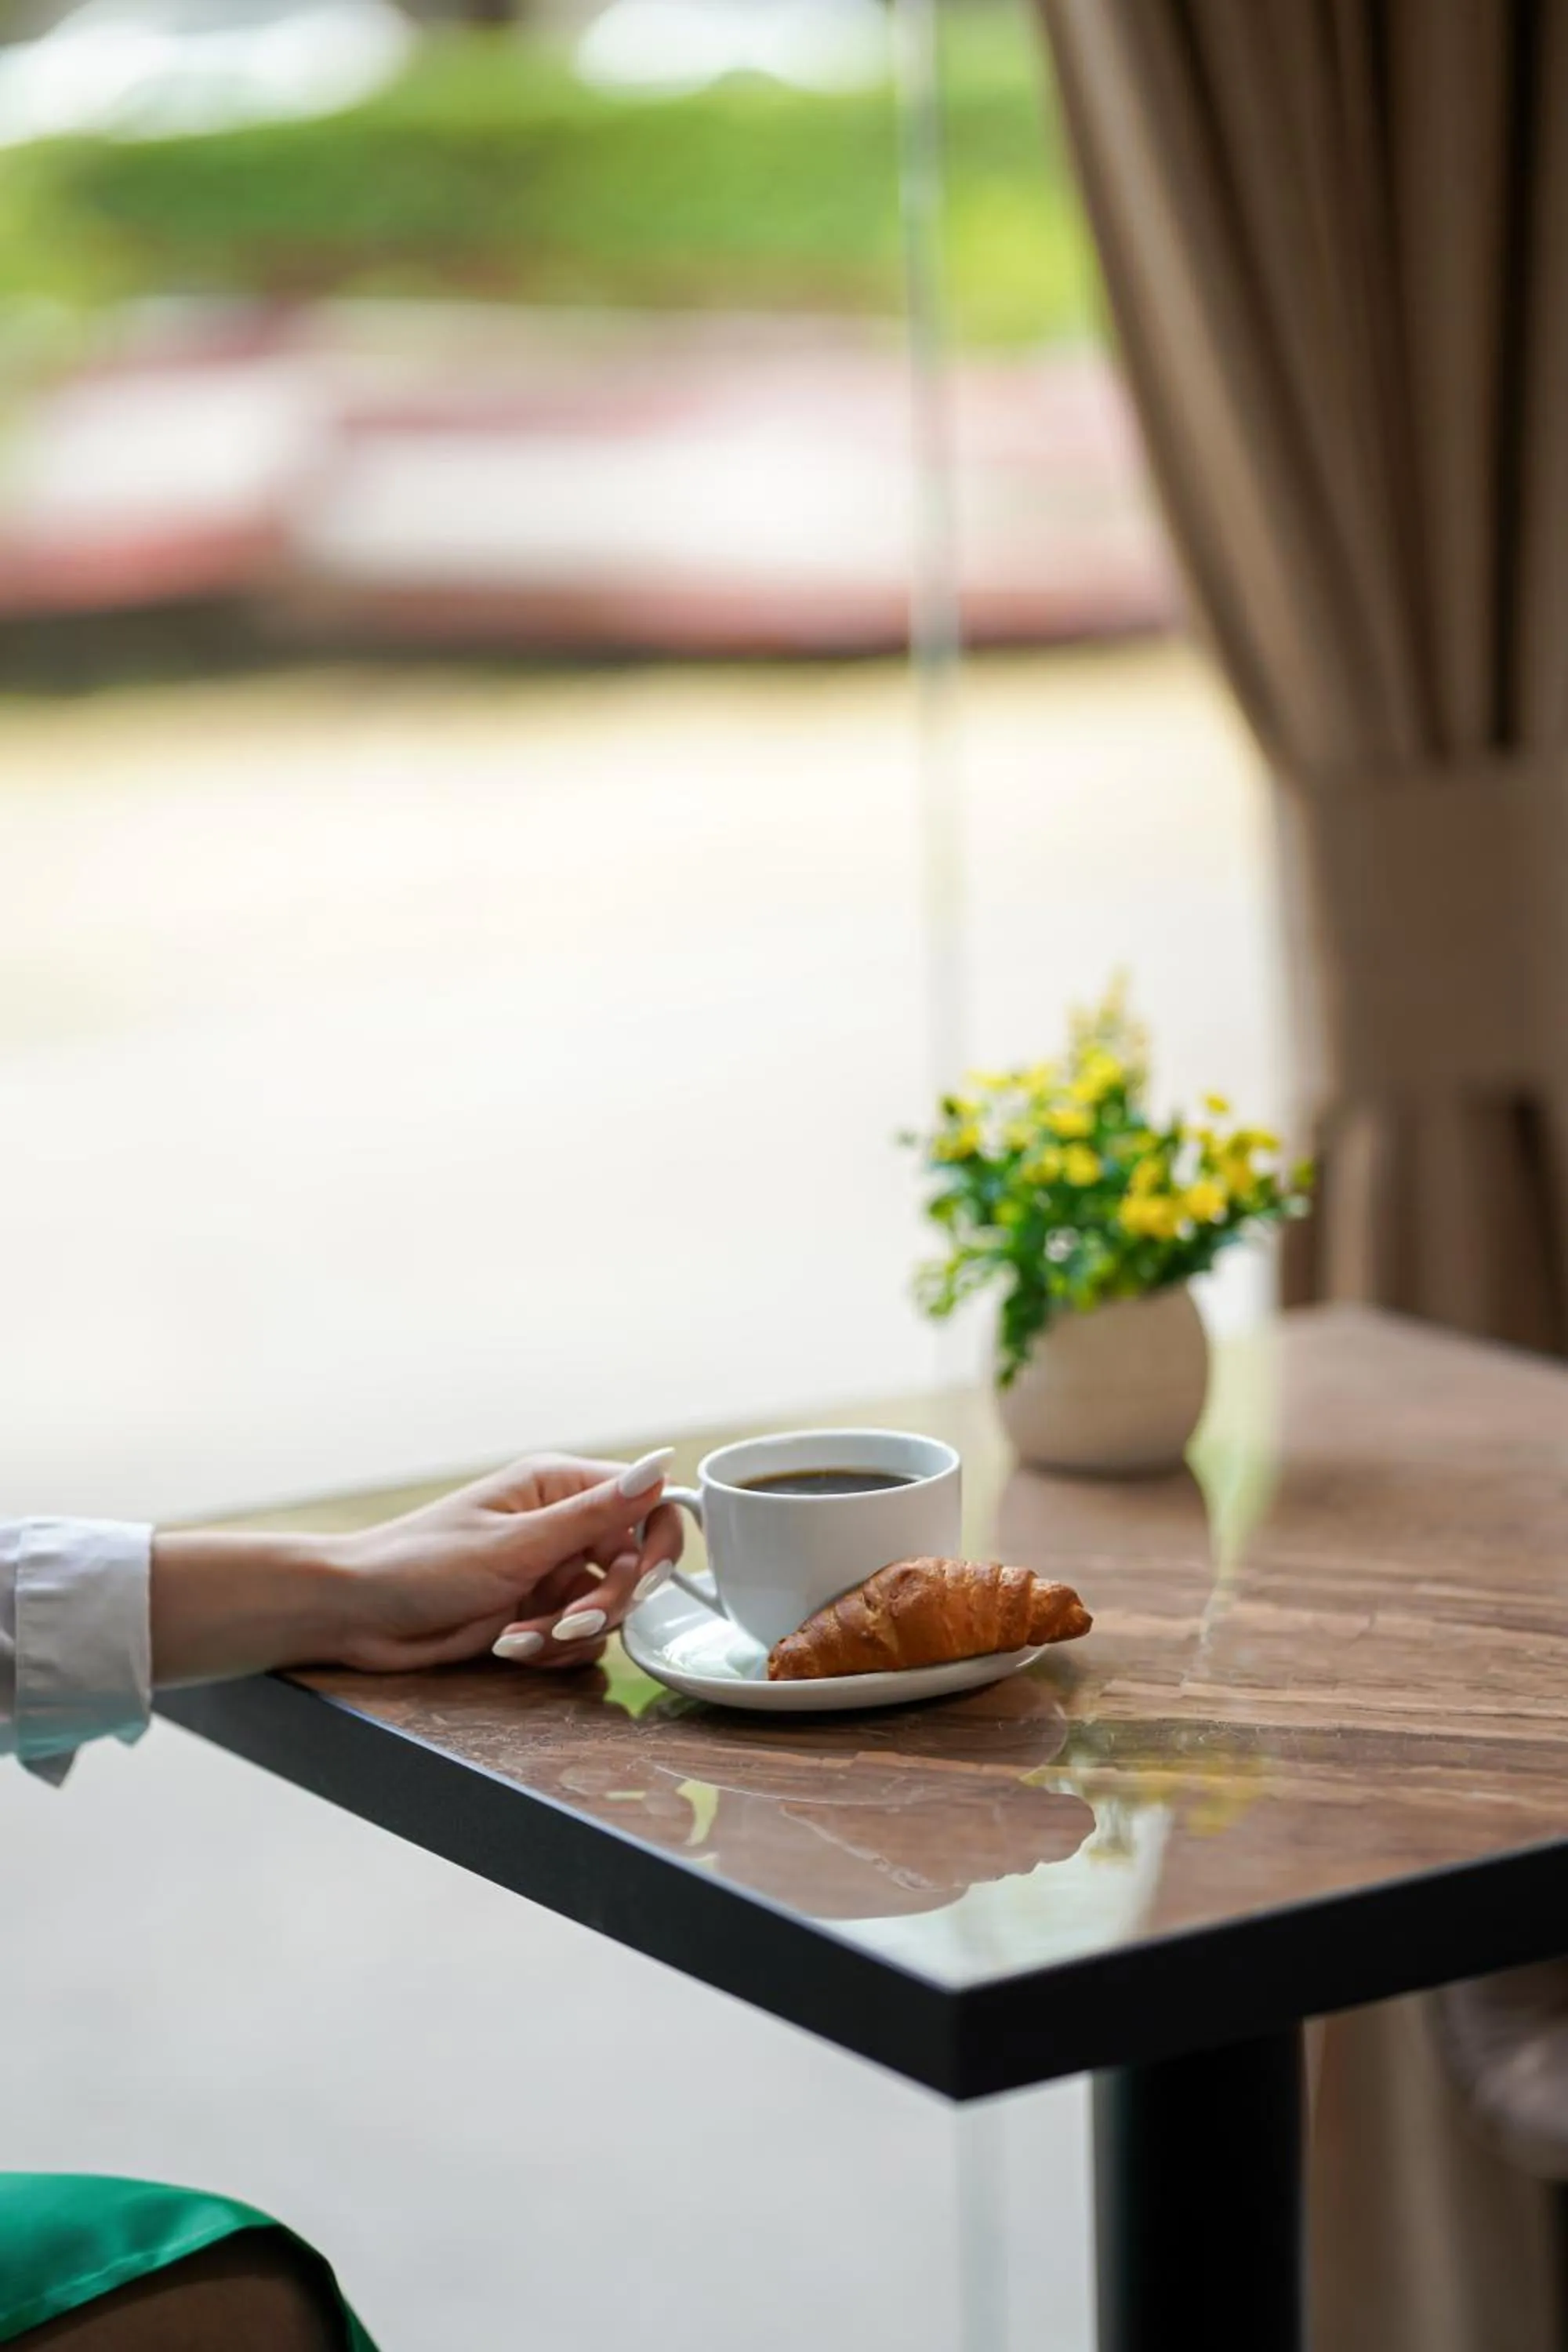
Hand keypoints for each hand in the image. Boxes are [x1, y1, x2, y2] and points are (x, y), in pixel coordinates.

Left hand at [331, 1450, 683, 1671]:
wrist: (357, 1616)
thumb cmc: (421, 1564)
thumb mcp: (515, 1544)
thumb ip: (595, 1513)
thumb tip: (662, 1466)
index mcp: (559, 1486)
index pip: (648, 1504)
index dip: (657, 1546)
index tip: (641, 1582)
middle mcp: (561, 1524)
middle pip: (634, 1566)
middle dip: (606, 1604)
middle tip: (567, 1622)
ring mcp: (549, 1570)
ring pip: (609, 1609)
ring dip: (571, 1633)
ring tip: (518, 1636)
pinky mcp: (535, 1612)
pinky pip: (578, 1639)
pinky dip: (550, 1650)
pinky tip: (508, 1644)